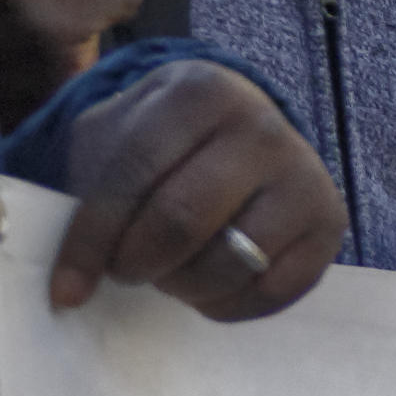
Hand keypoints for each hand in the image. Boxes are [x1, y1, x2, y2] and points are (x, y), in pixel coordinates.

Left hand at [45, 58, 339, 320]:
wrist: (239, 133)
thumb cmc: (162, 143)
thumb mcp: (116, 135)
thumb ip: (87, 187)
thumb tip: (70, 278)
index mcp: (200, 91)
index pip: (132, 174)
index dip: (92, 240)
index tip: (66, 290)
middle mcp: (262, 125)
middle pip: (182, 222)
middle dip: (137, 263)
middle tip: (125, 272)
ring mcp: (304, 175)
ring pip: (229, 263)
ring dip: (182, 286)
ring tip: (168, 271)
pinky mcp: (330, 223)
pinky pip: (271, 291)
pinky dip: (227, 305)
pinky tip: (208, 285)